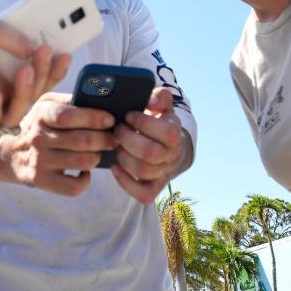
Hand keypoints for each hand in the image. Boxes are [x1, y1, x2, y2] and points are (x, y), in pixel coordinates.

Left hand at [0, 57, 63, 183]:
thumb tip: (2, 25)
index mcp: (3, 91)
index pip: (34, 78)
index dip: (49, 66)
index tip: (62, 49)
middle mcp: (1, 110)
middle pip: (31, 91)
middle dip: (42, 71)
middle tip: (45, 52)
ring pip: (14, 110)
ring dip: (22, 90)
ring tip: (25, 70)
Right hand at [0, 92, 116, 195]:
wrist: (8, 154)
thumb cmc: (37, 126)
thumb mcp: (46, 104)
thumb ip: (71, 101)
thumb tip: (103, 101)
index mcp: (41, 114)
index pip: (69, 116)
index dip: (94, 117)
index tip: (110, 119)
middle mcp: (38, 137)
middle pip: (82, 141)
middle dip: (106, 139)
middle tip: (114, 139)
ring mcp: (39, 161)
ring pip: (84, 162)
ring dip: (98, 157)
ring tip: (99, 152)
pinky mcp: (41, 181)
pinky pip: (74, 186)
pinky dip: (86, 179)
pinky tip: (84, 171)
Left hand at [111, 87, 190, 202]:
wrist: (170, 148)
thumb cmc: (159, 123)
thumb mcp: (162, 107)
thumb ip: (160, 97)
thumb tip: (152, 102)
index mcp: (176, 135)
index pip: (167, 132)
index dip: (143, 123)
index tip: (128, 115)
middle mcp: (172, 156)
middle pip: (151, 153)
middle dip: (128, 139)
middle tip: (118, 130)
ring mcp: (163, 174)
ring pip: (143, 172)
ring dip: (124, 157)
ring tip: (117, 146)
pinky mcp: (153, 187)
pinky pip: (143, 193)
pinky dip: (125, 181)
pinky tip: (115, 166)